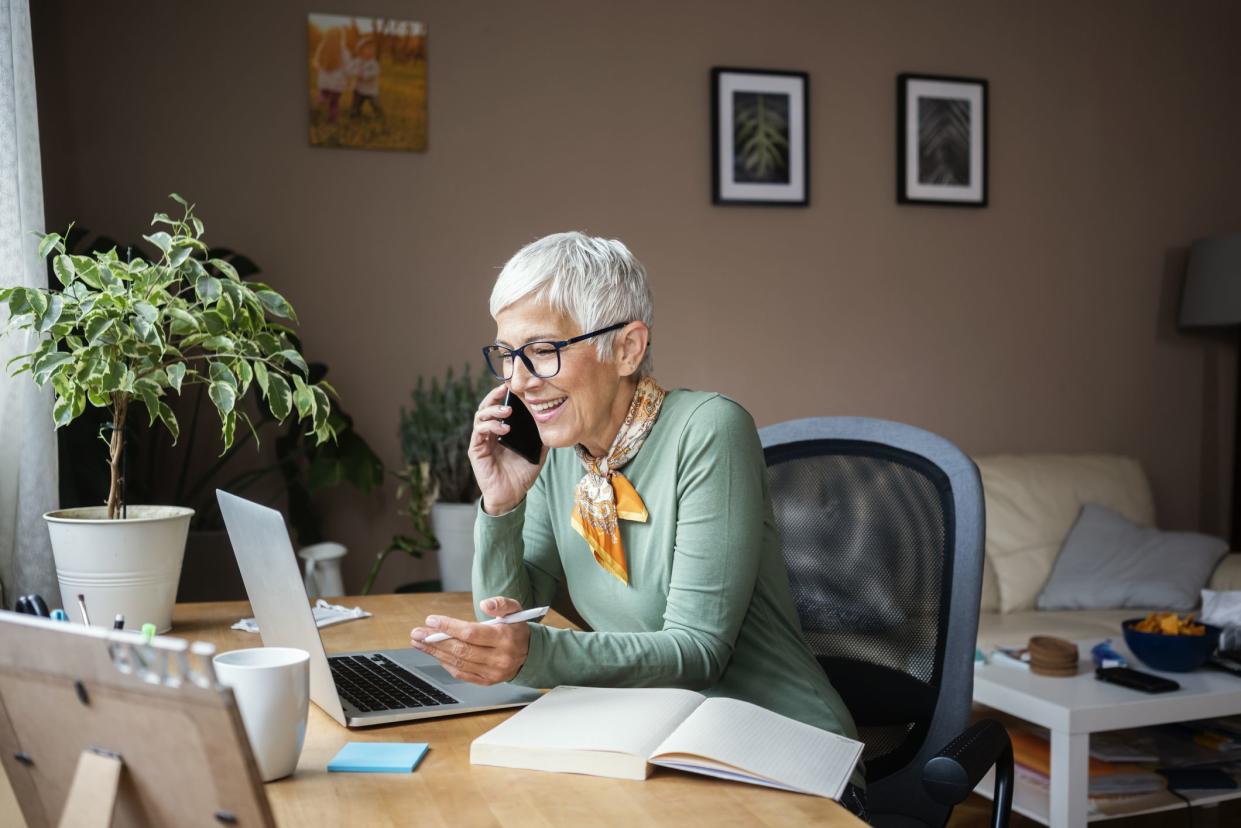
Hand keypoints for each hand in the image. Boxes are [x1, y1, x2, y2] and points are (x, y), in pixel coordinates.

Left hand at [408, 597, 529, 684]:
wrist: (529, 654)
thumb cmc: (516, 629)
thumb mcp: (515, 610)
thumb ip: (501, 603)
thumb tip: (485, 604)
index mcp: (504, 638)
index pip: (471, 633)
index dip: (449, 627)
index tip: (431, 620)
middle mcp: (499, 658)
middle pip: (461, 650)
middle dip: (435, 641)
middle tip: (417, 633)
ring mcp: (492, 672)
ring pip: (458, 662)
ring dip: (435, 652)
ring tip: (420, 643)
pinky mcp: (487, 681)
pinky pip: (462, 674)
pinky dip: (446, 664)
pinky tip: (436, 654)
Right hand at [468, 384, 545, 514]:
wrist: (511, 496)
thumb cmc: (521, 475)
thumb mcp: (537, 453)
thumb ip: (542, 438)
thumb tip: (553, 422)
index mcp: (501, 430)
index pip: (499, 407)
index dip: (503, 395)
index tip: (513, 385)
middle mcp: (489, 433)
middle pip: (486, 407)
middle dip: (495, 396)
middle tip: (506, 389)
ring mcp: (481, 440)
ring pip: (480, 416)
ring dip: (493, 410)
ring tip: (506, 411)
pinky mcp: (476, 450)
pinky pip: (479, 432)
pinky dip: (490, 426)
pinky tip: (503, 428)